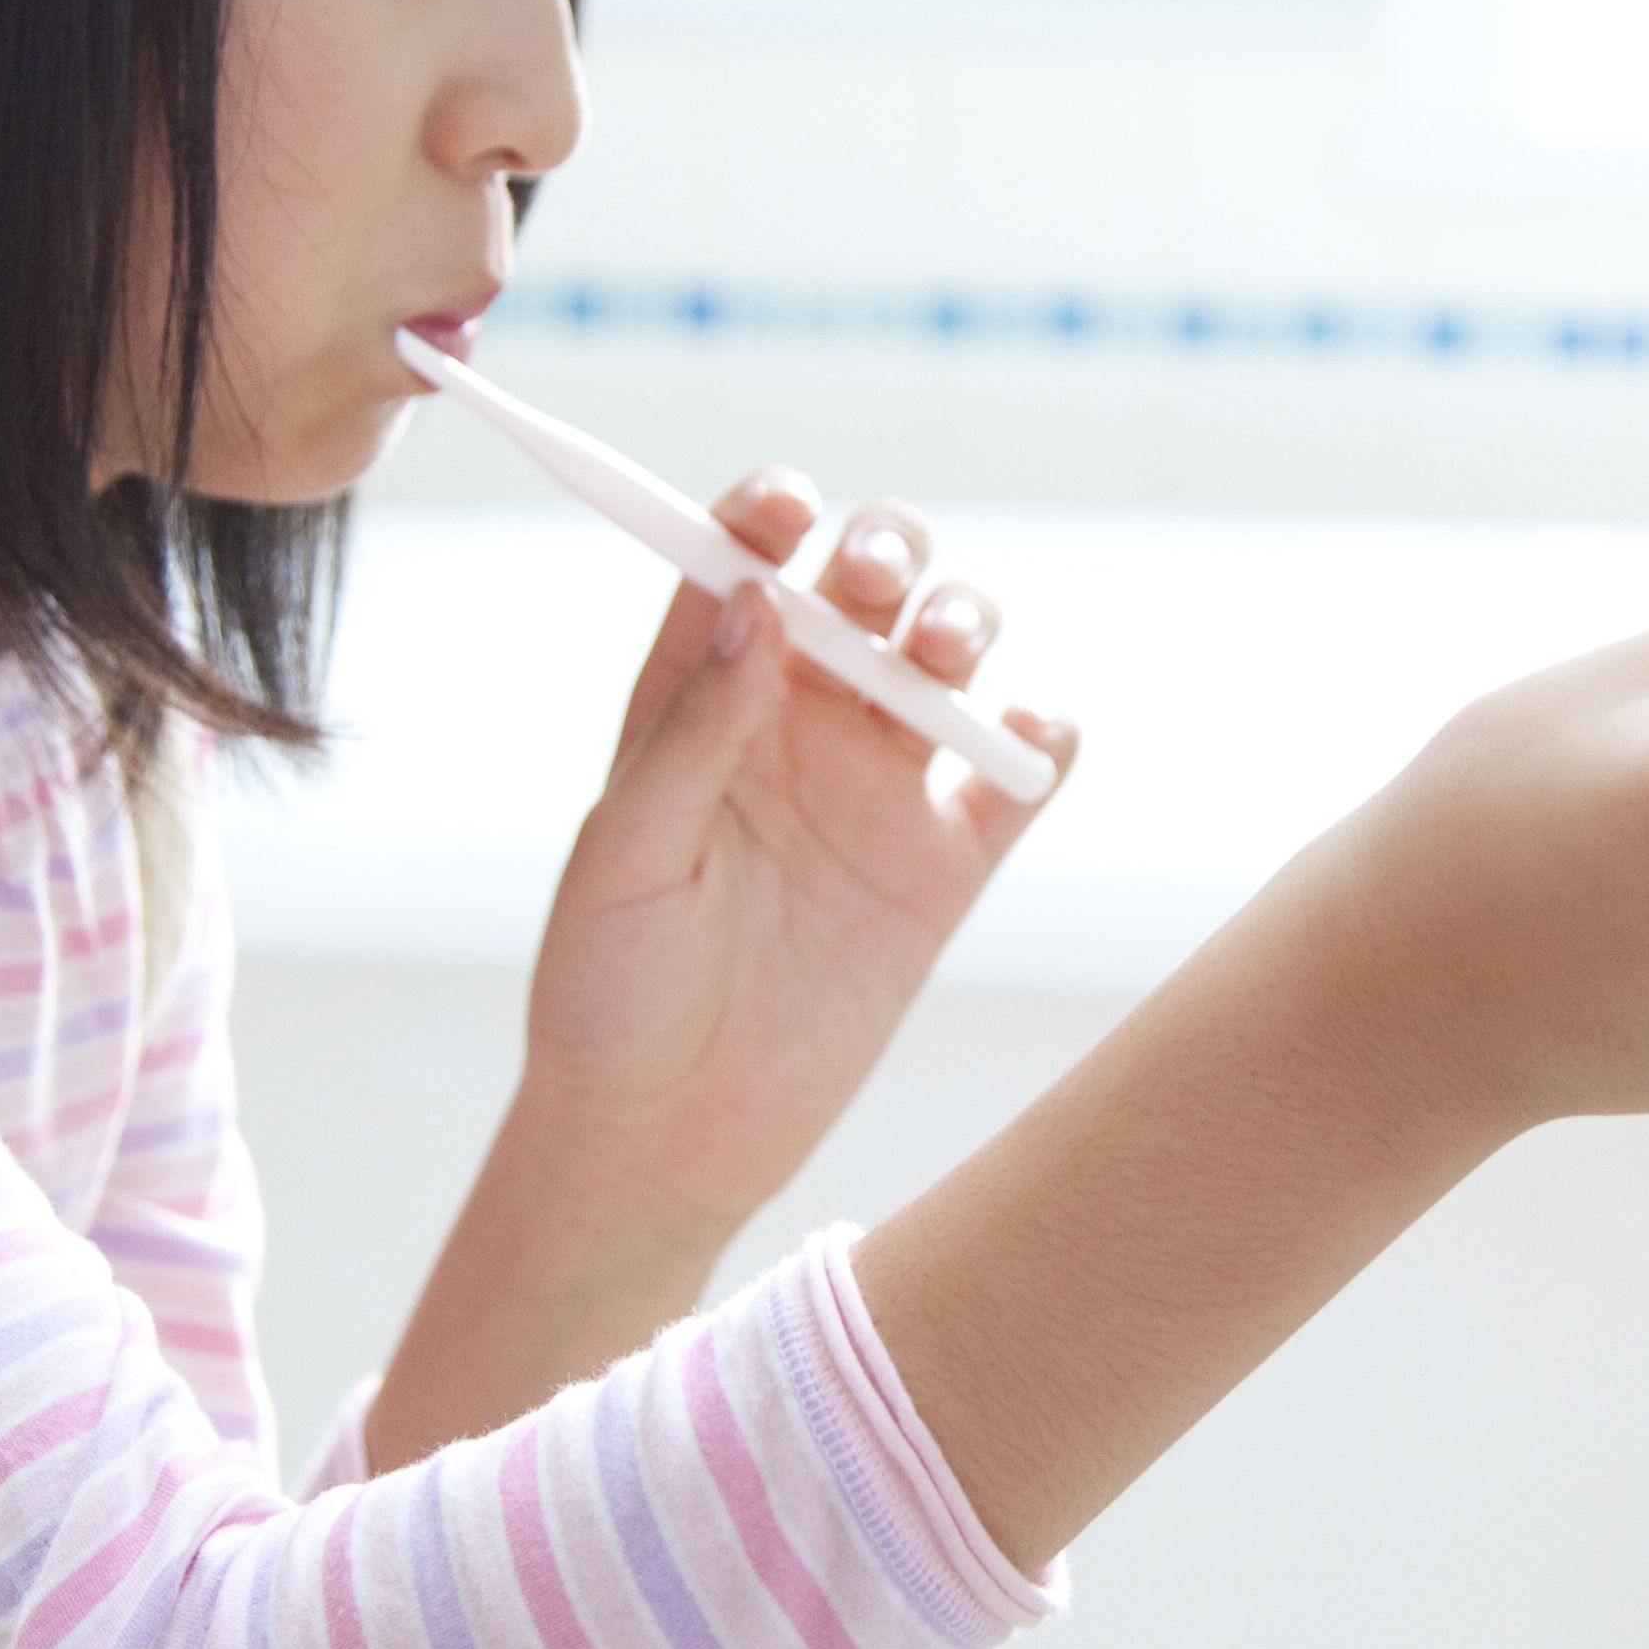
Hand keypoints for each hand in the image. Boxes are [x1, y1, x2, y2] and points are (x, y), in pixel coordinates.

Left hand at [468, 476, 1072, 1280]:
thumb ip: (690, 731)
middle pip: (865, 587)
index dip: (767, 513)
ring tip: (944, 651)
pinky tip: (1022, 742)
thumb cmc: (607, 991)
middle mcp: (794, 721)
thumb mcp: (622, 856)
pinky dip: (1041, 739)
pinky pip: (1017, 776)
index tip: (784, 510)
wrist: (665, 1138)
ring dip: (963, 621)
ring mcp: (877, 788)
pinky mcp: (943, 867)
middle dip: (888, 553)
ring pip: (948, 657)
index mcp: (700, 698)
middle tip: (875, 584)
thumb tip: (750, 601)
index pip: (741, 563)